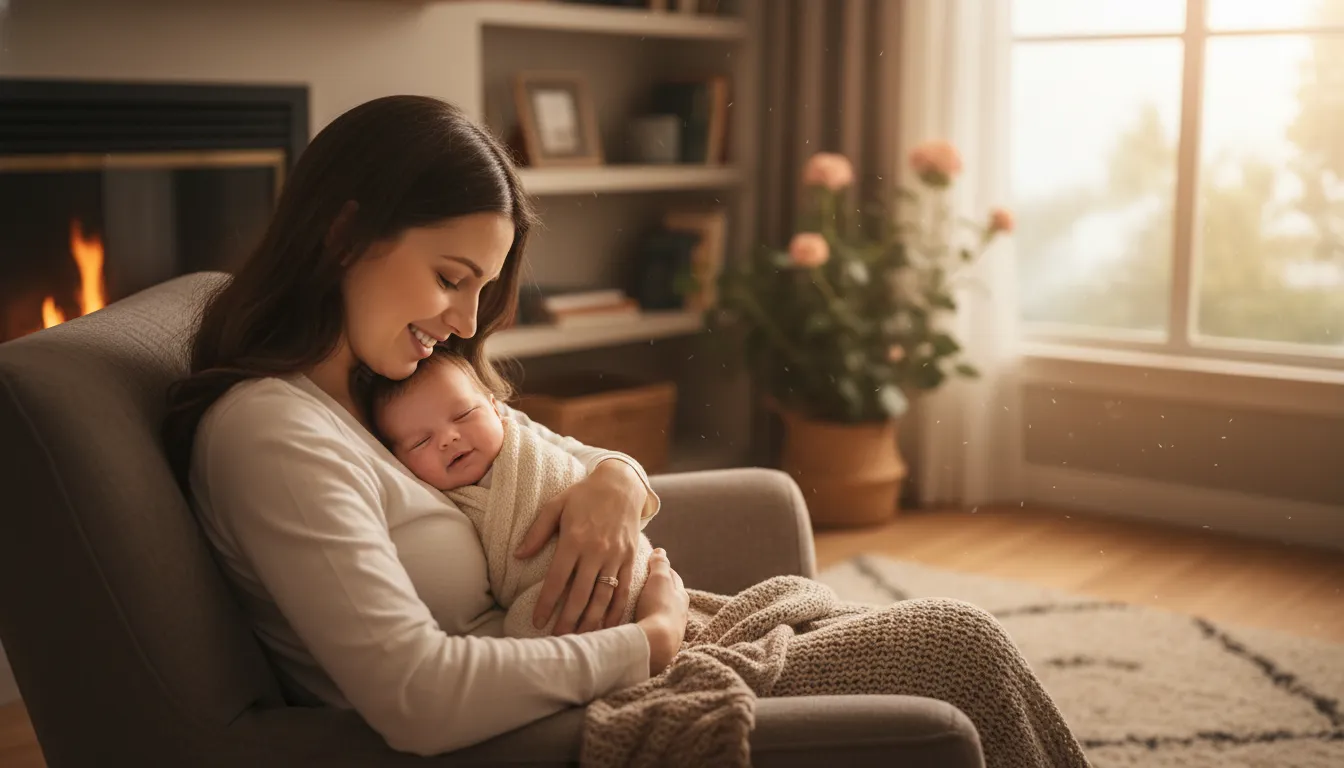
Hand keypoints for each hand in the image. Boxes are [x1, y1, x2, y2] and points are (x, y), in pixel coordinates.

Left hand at [515, 459, 647, 634]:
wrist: (621, 484)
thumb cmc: (583, 494)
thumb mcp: (556, 505)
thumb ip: (537, 531)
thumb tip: (518, 555)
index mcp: (574, 539)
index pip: (558, 579)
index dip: (547, 603)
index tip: (537, 621)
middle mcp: (596, 550)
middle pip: (580, 594)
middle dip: (568, 620)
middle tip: (557, 640)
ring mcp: (615, 556)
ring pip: (603, 597)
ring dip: (591, 622)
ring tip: (580, 640)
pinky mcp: (629, 559)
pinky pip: (624, 590)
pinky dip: (616, 611)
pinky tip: (608, 627)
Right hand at [634, 549, 689, 675]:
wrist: (656, 644)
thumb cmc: (659, 608)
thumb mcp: (659, 580)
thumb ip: (660, 565)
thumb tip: (661, 550)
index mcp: (682, 596)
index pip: (674, 578)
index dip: (664, 570)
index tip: (654, 565)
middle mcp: (681, 614)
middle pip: (670, 597)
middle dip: (661, 590)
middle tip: (646, 584)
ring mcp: (672, 630)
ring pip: (663, 614)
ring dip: (654, 608)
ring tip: (640, 605)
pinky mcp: (661, 644)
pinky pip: (655, 628)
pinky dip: (649, 623)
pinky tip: (641, 624)